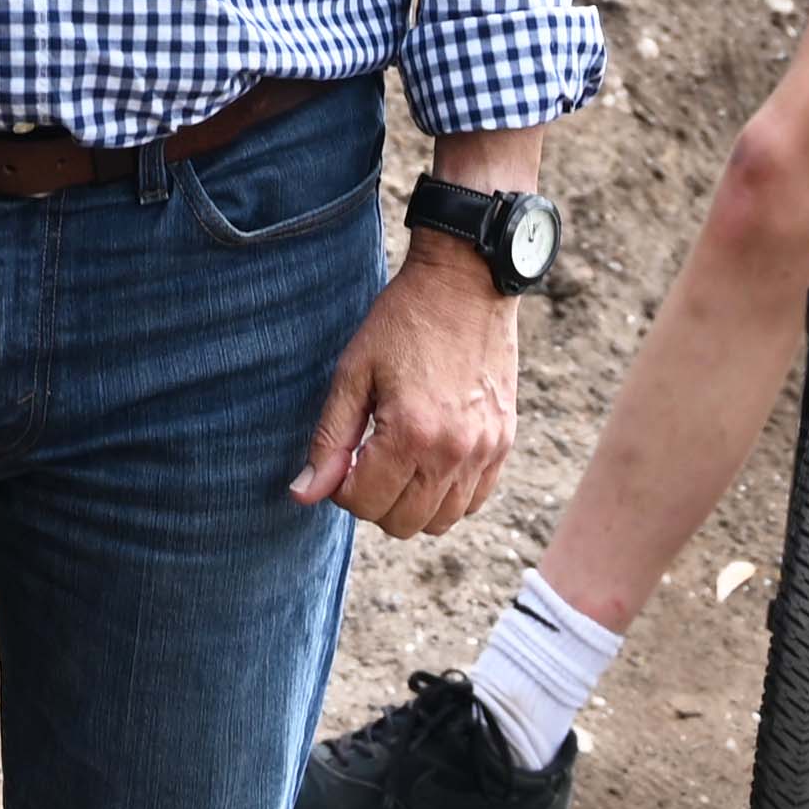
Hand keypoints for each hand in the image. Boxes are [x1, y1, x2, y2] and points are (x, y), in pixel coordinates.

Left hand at [291, 249, 521, 536]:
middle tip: (365, 461)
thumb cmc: (403, 321)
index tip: (341, 457)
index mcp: (412, 434)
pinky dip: (447, 496)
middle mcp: (454, 453)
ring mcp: (485, 452)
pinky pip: (473, 502)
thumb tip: (304, 494)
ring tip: (397, 463)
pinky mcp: (504, 444)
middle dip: (373, 501)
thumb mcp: (354, 372)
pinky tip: (429, 462)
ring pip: (440, 522)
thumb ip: (330, 439)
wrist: (466, 285)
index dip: (340, 488)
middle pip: (402, 523)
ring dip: (410, 504)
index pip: (364, 503)